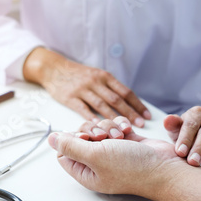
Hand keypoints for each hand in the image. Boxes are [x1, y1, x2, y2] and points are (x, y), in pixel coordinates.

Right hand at [23, 47, 150, 126]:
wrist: (53, 68)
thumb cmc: (77, 75)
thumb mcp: (96, 75)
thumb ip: (109, 87)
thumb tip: (128, 105)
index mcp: (104, 76)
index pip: (125, 91)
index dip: (137, 104)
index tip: (147, 116)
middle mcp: (95, 81)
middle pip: (116, 99)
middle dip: (129, 113)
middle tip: (139, 125)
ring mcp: (82, 89)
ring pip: (101, 105)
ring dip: (113, 119)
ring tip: (122, 132)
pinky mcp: (70, 97)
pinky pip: (83, 109)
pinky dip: (92, 119)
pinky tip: (99, 128)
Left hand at [48, 117, 183, 198]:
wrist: (165, 168)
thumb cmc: (132, 166)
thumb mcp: (94, 155)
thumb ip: (70, 146)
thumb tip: (50, 139)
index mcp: (85, 172)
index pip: (64, 153)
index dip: (71, 140)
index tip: (85, 138)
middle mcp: (97, 163)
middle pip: (80, 136)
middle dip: (92, 130)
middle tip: (103, 137)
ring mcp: (112, 152)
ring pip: (98, 128)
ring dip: (108, 126)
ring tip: (120, 136)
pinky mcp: (126, 142)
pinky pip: (114, 126)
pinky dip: (120, 124)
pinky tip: (129, 131)